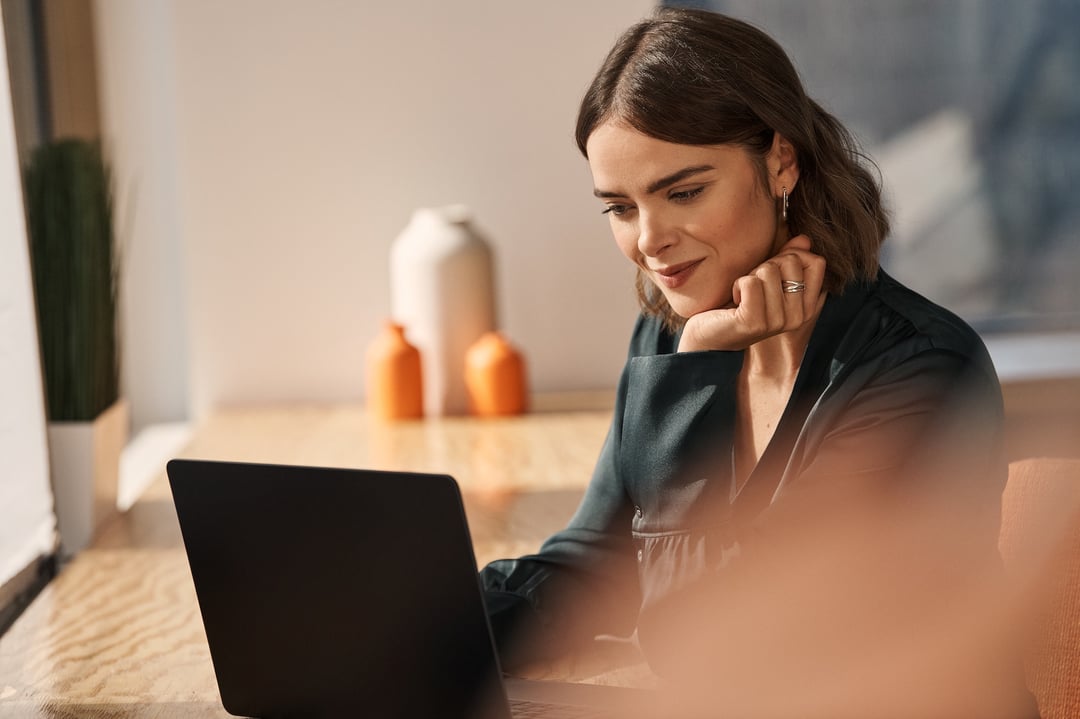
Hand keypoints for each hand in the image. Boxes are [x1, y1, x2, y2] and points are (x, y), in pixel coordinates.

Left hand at [677, 235, 825, 351]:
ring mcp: (776, 322)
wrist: (709, 338)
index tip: (773, 270)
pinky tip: (734, 302)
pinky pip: (750, 282)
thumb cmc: (737, 307)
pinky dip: (737, 285)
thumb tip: (804, 239)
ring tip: (743, 296)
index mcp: (806, 308)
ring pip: (768, 269)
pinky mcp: (754, 322)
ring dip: (749, 276)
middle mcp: (797, 318)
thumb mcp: (767, 281)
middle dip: (766, 264)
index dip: (792, 254)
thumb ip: (787, 261)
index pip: (817, 263)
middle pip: (791, 261)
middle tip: (753, 286)